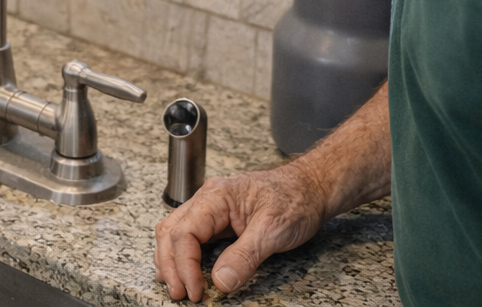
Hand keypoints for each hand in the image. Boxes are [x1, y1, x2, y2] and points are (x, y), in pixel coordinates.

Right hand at [155, 162, 329, 300]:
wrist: (311, 188)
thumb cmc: (296, 200)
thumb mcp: (274, 230)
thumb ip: (245, 256)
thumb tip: (220, 282)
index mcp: (217, 196)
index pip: (185, 232)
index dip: (185, 265)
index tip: (196, 291)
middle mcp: (208, 199)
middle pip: (171, 231)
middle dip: (171, 265)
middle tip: (180, 294)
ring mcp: (210, 208)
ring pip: (175, 232)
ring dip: (171, 260)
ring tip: (177, 286)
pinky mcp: (218, 219)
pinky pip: (189, 235)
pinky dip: (182, 254)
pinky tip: (184, 270)